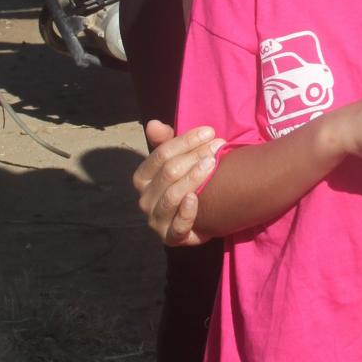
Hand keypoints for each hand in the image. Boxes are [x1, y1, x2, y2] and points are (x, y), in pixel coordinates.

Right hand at [134, 120, 224, 246]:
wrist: (201, 215)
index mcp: (142, 178)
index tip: (210, 132)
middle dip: (195, 156)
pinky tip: (196, 199)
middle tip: (219, 146)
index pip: (161, 154)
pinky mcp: (171, 238)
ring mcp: (156, 221)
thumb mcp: (177, 159)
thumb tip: (153, 123)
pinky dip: (187, 212)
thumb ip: (165, 141)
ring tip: (213, 163)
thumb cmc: (187, 180)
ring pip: (173, 195)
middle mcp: (144, 200)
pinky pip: (178, 227)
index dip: (186, 141)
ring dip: (194, 177)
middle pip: (169, 172)